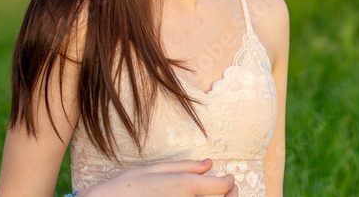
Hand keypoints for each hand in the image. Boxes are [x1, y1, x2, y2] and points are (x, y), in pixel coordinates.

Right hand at [81, 158, 237, 196]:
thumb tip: (209, 164)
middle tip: (230, 189)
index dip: (229, 183)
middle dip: (230, 196)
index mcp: (184, 186)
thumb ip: (186, 166)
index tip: (229, 179)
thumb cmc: (128, 186)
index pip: (222, 187)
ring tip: (216, 195)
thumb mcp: (156, 168)